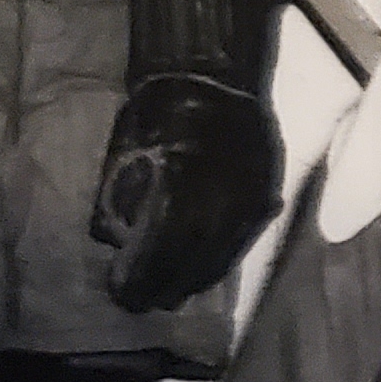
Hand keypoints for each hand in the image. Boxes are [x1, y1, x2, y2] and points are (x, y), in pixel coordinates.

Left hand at [89, 75, 283, 311]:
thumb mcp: (124, 153)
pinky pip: (242, 241)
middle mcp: (221, 202)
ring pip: (222, 256)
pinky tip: (205, 270)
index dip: (138, 278)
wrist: (214, 76)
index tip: (120, 294)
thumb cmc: (158, 110)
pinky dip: (221, 260)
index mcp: (181, 188)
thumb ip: (120, 200)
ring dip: (194, 279)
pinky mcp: (265, 196)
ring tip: (172, 295)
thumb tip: (115, 240)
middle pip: (192, 262)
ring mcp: (248, 201)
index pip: (159, 251)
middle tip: (142, 305)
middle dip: (165, 286)